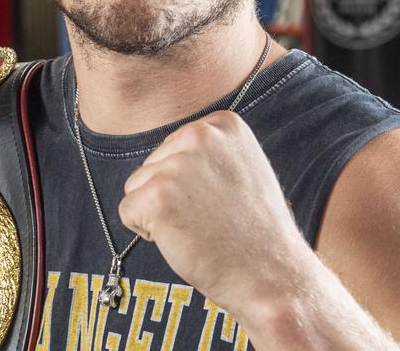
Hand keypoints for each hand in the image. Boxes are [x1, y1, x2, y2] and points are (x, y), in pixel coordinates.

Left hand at [118, 109, 315, 314]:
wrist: (272, 275)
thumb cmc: (255, 230)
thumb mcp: (244, 168)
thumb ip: (209, 152)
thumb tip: (172, 149)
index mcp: (223, 123)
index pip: (175, 145)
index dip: (189, 180)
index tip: (220, 197)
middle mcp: (199, 134)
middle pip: (153, 163)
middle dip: (171, 194)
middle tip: (209, 217)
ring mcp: (177, 165)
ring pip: (137, 186)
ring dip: (159, 212)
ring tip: (199, 227)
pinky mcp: (156, 196)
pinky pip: (127, 211)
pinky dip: (146, 232)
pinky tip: (183, 239)